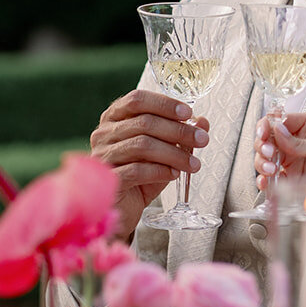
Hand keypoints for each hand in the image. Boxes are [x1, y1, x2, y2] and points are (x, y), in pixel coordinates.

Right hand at [90, 90, 209, 238]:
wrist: (123, 206)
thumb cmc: (141, 175)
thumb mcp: (164, 151)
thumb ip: (180, 135)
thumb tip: (202, 122)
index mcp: (115, 118)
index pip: (137, 99)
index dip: (164, 104)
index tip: (188, 113)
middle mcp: (104, 133)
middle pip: (144, 123)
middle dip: (178, 131)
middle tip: (202, 140)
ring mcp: (103, 156)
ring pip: (142, 145)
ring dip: (174, 153)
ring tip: (193, 163)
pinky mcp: (108, 178)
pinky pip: (136, 170)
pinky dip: (160, 171)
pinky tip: (174, 174)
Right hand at [254, 111, 305, 190]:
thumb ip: (305, 142)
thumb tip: (279, 132)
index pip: (280, 119)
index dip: (268, 125)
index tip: (265, 134)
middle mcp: (298, 142)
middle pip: (267, 137)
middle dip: (263, 145)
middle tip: (269, 154)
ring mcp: (292, 161)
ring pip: (265, 157)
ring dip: (262, 162)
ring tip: (271, 170)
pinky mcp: (290, 179)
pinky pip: (269, 177)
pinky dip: (264, 180)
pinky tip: (267, 182)